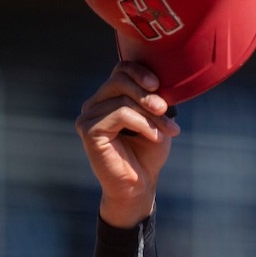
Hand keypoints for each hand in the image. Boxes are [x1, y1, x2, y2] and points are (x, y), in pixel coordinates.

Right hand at [75, 62, 181, 227]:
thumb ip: (155, 100)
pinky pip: (119, 114)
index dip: (140, 71)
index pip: (120, 70)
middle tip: (166, 111)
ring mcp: (88, 116)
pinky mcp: (88, 129)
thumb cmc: (147, 155)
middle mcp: (95, 104)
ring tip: (167, 131)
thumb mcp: (156, 122)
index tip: (159, 85)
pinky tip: (154, 137)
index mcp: (109, 98)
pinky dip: (142, 124)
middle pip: (120, 80)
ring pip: (122, 99)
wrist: (139, 186)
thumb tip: (160, 81)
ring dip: (151, 115)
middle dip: (148, 94)